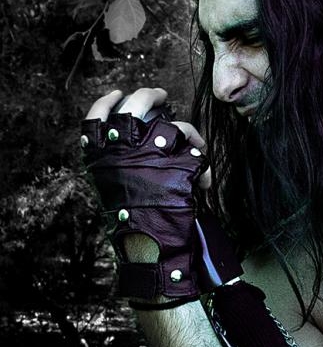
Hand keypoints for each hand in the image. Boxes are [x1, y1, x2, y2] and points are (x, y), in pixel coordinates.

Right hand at [82, 86, 240, 301]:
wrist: (150, 250)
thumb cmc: (134, 224)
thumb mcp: (115, 188)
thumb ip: (119, 161)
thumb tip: (137, 133)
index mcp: (101, 158)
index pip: (94, 119)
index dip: (106, 104)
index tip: (116, 95)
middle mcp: (122, 151)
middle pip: (136, 106)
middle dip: (150, 96)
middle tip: (161, 97)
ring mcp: (151, 157)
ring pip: (173, 126)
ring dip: (188, 133)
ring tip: (194, 143)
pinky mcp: (179, 168)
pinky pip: (196, 155)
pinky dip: (203, 168)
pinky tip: (203, 182)